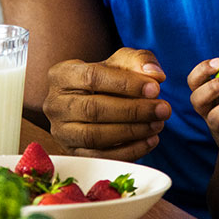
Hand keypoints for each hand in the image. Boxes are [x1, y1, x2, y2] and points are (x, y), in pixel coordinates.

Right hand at [43, 48, 170, 160]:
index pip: (92, 77)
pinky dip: (128, 151)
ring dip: (132, 132)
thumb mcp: (123, 61)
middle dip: (133, 110)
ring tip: (158, 124)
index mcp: (62, 74)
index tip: (156, 88)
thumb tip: (155, 74)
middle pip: (93, 109)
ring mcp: (61, 131)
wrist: (94, 100)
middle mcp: (55, 104)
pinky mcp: (72, 153)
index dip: (126, 84)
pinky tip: (150, 140)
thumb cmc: (109, 78)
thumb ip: (140, 61)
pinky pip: (100, 157)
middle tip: (163, 109)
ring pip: (95, 136)